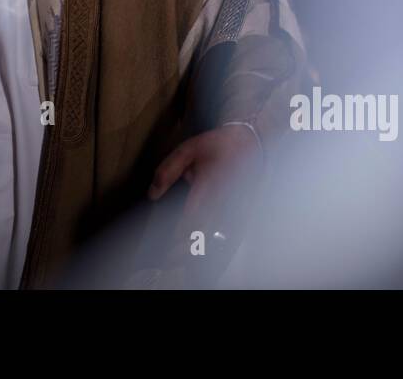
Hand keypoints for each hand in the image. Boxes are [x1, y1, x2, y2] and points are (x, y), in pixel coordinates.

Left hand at [148, 123, 264, 252]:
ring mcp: (236, 206)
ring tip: (186, 261)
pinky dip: (219, 243)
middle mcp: (223, 199)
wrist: (251, 141)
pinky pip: (232, 233)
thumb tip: (151, 195)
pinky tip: (208, 251)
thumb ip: (166, 172)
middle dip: (188, 249)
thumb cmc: (215, 145)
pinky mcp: (244, 210)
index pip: (192, 217)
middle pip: (205, 232)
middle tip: (171, 261)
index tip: (168, 247)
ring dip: (203, 249)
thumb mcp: (186, 150)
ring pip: (220, 236)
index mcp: (208, 185)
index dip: (181, 235)